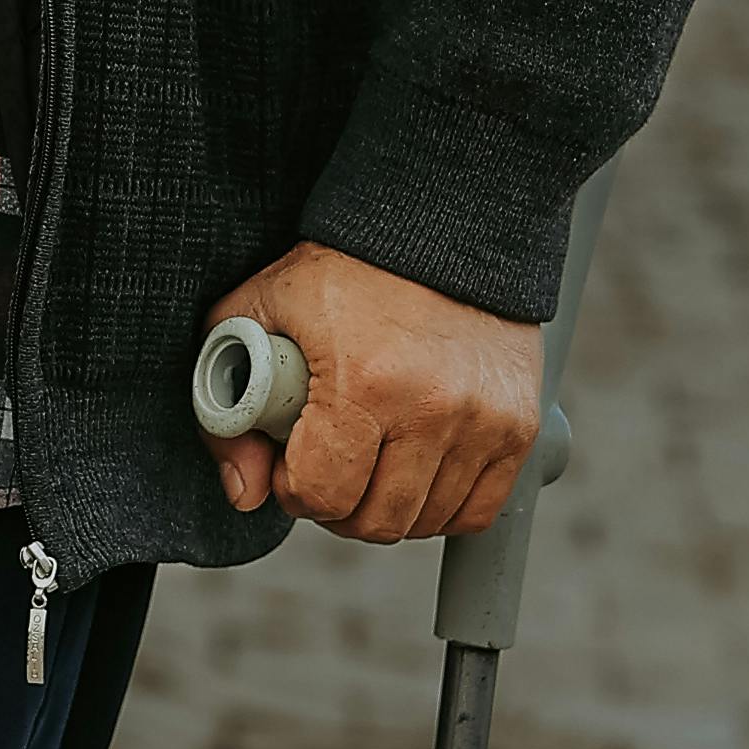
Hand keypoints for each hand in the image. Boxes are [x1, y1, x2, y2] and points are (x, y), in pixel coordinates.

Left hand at [204, 242, 542, 543]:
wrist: (441, 226)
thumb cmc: (344, 271)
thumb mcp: (259, 314)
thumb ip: (228, 409)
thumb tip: (244, 492)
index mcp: (364, 381)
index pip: (322, 493)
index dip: (293, 490)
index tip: (291, 466)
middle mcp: (432, 407)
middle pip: (375, 520)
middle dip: (338, 506)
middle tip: (328, 470)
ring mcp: (484, 421)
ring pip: (424, 522)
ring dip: (388, 508)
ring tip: (370, 465)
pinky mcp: (519, 426)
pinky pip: (477, 511)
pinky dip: (441, 508)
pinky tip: (415, 474)